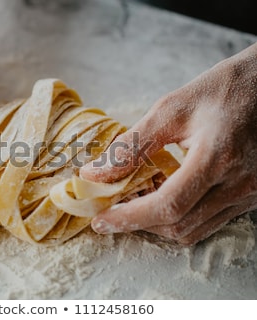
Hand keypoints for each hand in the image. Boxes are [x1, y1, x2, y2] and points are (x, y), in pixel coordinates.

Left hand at [80, 43, 256, 244]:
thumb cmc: (222, 90)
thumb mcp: (171, 109)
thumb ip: (131, 145)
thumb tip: (93, 173)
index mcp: (218, 157)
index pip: (168, 205)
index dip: (129, 218)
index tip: (101, 221)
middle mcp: (239, 183)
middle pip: (178, 225)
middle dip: (138, 222)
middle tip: (112, 208)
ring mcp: (249, 194)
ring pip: (193, 229)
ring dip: (157, 222)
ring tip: (134, 200)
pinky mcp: (251, 197)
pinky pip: (208, 221)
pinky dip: (179, 217)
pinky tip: (162, 195)